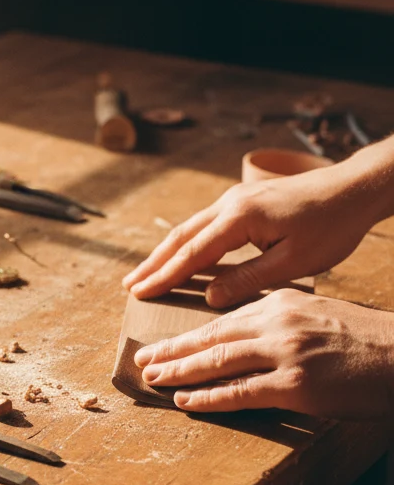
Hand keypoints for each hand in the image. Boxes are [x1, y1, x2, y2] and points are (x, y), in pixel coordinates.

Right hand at [122, 155, 390, 307]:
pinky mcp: (244, 201)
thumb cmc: (332, 226)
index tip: (140, 293)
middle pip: (181, 237)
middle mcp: (230, 204)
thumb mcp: (295, 261)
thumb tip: (210, 296)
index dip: (164, 277)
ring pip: (190, 229)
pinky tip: (181, 257)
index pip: (193, 254)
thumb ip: (250, 279)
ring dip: (165, 253)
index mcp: (240, 218)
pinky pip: (205, 225)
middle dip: (153, 263)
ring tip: (144, 274)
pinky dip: (186, 244)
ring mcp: (235, 199)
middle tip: (129, 286)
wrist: (355, 188)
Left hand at [133, 289, 393, 418]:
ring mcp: (285, 354)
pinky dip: (207, 398)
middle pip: (211, 338)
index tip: (162, 344)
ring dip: (179, 372)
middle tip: (143, 360)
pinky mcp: (295, 385)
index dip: (188, 335)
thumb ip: (279, 324)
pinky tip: (185, 400)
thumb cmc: (366, 342)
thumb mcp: (317, 316)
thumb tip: (244, 340)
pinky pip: (239, 393)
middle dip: (172, 351)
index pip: (223, 321)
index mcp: (281, 304)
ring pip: (217, 363)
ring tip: (153, 379)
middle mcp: (278, 324)